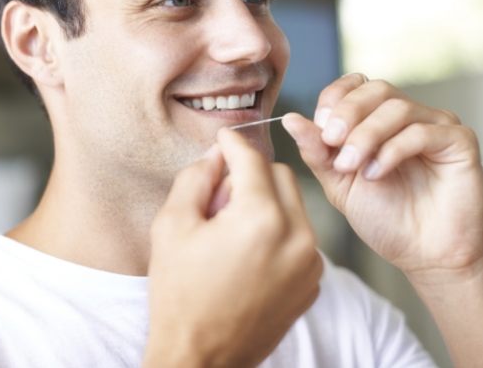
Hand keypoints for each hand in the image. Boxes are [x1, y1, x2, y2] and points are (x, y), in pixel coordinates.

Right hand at [144, 128, 321, 367]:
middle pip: (280, 174)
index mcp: (260, 218)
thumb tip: (217, 154)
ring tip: (234, 226)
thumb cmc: (180, 293)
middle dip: (251, 173)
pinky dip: (279, 228)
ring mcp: (310, 262)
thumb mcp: (172, 224)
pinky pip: (300, 234)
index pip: (252, 159)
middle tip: (221, 194)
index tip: (223, 137)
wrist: (201, 358)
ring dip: (267, 200)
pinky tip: (249, 250)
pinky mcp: (313, 281)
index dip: (233, 143)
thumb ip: (196, 177)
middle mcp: (296, 236)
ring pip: (294, 203)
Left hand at [282, 73, 482, 279]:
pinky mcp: (457, 142)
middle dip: (347, 114)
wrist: (422, 256)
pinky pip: (422, 131)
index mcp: (376, 119)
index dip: (334, 99)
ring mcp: (434, 125)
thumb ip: (316, 150)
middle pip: (375, 89)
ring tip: (351, 166)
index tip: (319, 126)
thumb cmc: (383, 218)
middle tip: (331, 141)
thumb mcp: (338, 182)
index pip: (354, 85)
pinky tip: (376, 174)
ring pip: (397, 108)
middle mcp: (407, 116)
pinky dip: (392, 150)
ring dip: (366, 135)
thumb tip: (290, 119)